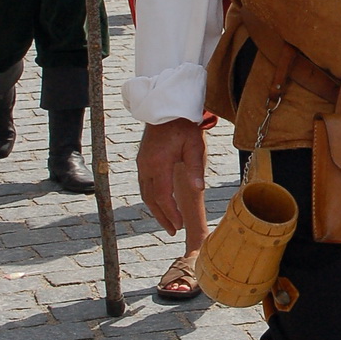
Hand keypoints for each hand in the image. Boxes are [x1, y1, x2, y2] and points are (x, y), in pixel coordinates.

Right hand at [138, 119, 206, 234]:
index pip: (163, 196)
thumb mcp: (194, 145)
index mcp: (159, 164)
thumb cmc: (183, 125)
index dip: (171, 213)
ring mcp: (142, 163)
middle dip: (162, 217)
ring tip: (167, 222)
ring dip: (156, 209)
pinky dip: (151, 198)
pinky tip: (160, 204)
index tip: (179, 225)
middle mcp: (146, 166)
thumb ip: (195, 168)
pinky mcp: (142, 161)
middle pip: (151, 199)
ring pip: (145, 193)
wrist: (166, 108)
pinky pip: (144, 185)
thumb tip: (199, 189)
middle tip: (173, 231)